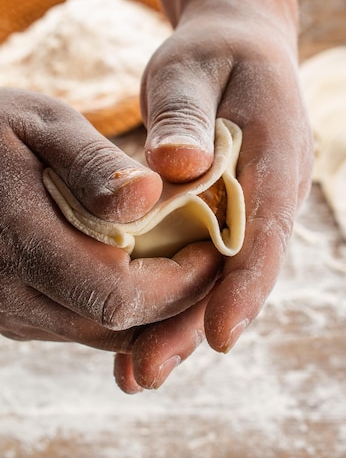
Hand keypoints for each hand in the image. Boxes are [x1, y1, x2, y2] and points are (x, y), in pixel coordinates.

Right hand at [0, 89, 221, 349]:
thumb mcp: (42, 125)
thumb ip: (93, 165)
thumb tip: (149, 199)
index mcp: (21, 241)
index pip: (121, 296)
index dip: (180, 283)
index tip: (213, 247)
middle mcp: (10, 293)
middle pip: (116, 325)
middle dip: (176, 299)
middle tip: (208, 256)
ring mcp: (7, 310)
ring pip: (100, 333)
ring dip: (150, 308)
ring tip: (181, 261)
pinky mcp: (10, 313)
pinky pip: (78, 324)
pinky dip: (118, 305)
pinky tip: (137, 269)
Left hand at [114, 0, 312, 391]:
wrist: (239, 51)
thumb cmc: (214, 57)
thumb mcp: (192, 70)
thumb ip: (184, 115)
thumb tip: (179, 166)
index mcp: (277, 155)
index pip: (267, 228)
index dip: (245, 284)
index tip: (218, 334)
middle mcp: (272, 194)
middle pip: (240, 270)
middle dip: (196, 322)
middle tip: (146, 372)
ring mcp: (252, 208)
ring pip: (221, 275)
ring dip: (181, 323)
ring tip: (137, 371)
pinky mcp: (229, 214)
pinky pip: (207, 262)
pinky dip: (177, 297)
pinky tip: (140, 332)